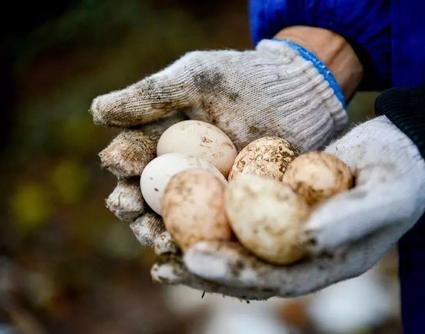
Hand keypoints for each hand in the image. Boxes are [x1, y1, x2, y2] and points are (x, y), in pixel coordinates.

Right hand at [92, 27, 362, 245]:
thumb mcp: (197, 79)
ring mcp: (207, 193)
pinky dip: (199, 242)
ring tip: (157, 237)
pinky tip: (190, 251)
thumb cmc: (246, 79)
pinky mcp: (235, 209)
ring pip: (173, 218)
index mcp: (163, 138)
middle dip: (131, 205)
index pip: (133, 155)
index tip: (120, 163)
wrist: (300, 95)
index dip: (122, 161)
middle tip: (129, 208)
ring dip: (157, 231)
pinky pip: (212, 230)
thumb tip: (98, 113)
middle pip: (146, 195)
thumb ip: (151, 95)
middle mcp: (180, 169)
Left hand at [153, 116, 424, 298]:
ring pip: (239, 242)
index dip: (235, 272)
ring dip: (199, 241)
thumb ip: (350, 218)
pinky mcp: (281, 203)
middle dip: (204, 267)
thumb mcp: (386, 194)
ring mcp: (291, 229)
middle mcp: (304, 253)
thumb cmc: (401, 173)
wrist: (402, 149)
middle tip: (161, 259)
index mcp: (328, 263)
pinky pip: (243, 211)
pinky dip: (213, 209)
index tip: (194, 257)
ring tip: (156, 237)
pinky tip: (182, 200)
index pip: (276, 279)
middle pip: (248, 269)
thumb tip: (305, 238)